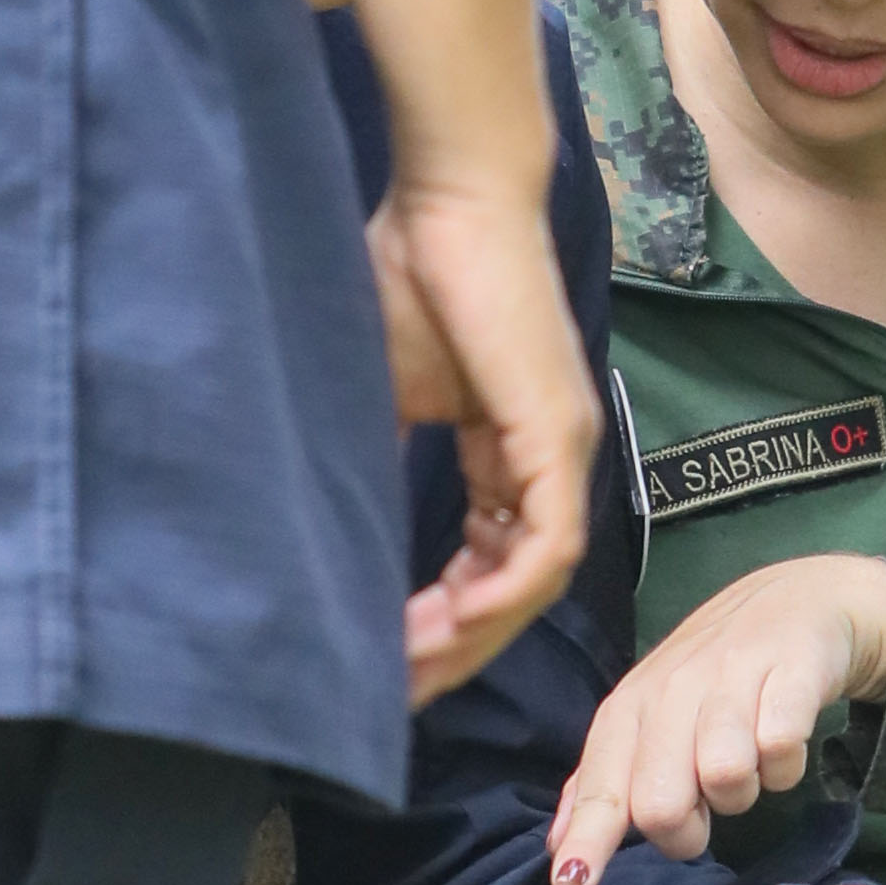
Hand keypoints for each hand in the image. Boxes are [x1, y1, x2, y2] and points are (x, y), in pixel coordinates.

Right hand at [375, 172, 600, 692]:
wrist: (450, 196)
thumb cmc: (410, 270)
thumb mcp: (381, 389)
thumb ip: (373, 458)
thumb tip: (324, 526)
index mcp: (511, 450)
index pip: (489, 560)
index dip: (441, 616)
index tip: (384, 654)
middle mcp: (548, 458)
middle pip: (514, 587)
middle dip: (453, 645)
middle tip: (393, 688)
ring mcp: (561, 448)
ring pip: (532, 580)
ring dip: (472, 633)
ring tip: (408, 665)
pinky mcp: (557, 434)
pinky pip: (544, 544)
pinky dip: (500, 592)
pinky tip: (447, 620)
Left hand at [547, 553, 885, 880]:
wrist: (796, 599)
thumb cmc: (715, 674)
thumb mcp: (649, 720)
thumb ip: (605, 783)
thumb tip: (560, 848)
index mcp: (630, 708)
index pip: (602, 786)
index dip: (589, 838)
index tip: (574, 883)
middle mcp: (672, 691)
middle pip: (662, 804)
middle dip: (687, 830)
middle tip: (705, 805)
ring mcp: (731, 679)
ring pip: (726, 778)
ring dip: (744, 792)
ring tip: (748, 763)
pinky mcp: (790, 674)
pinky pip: (781, 751)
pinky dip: (785, 766)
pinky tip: (781, 744)